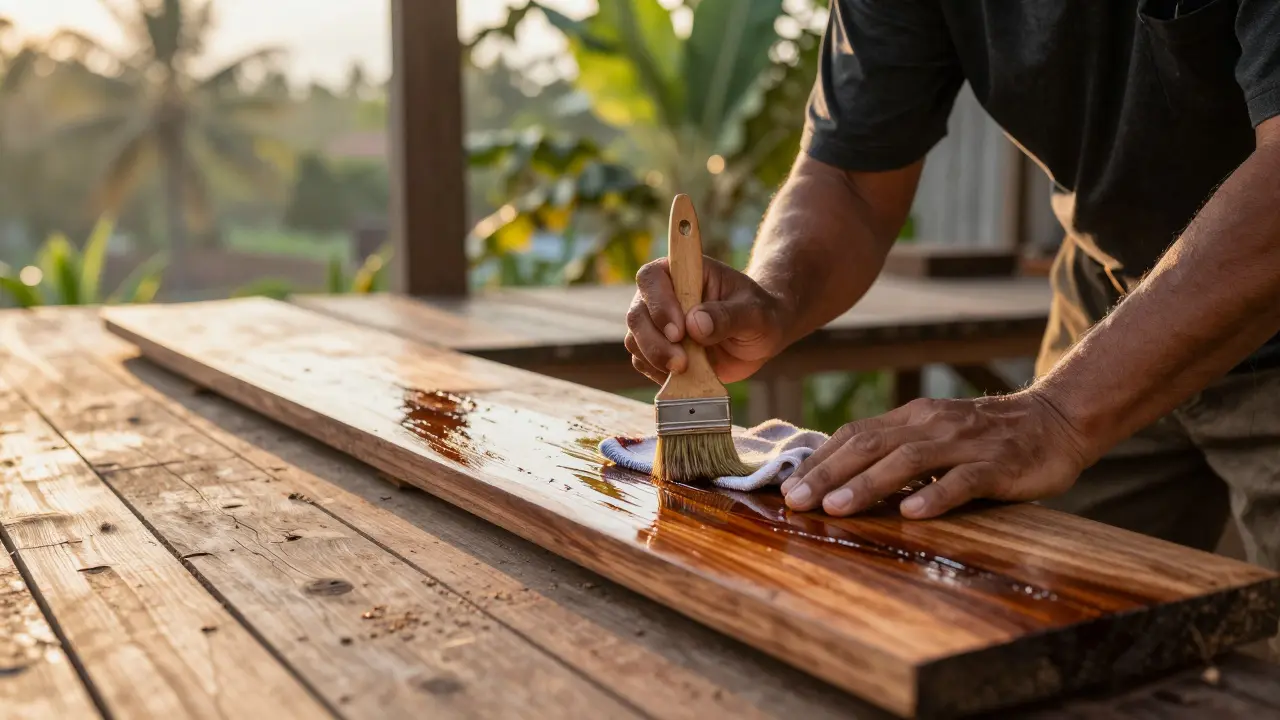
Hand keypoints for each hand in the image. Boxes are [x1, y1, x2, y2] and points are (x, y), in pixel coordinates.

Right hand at [625, 257, 789, 383]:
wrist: (762, 337)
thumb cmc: (761, 314)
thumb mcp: (755, 313)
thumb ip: (728, 316)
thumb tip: (695, 324)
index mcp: (684, 272)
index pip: (652, 278)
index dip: (658, 304)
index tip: (679, 331)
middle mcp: (663, 295)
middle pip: (637, 314)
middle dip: (655, 343)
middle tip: (681, 363)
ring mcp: (658, 323)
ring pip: (635, 340)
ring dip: (655, 360)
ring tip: (686, 370)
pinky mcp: (659, 349)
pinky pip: (644, 362)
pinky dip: (658, 373)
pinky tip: (683, 376)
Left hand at [780, 391, 1093, 518]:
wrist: (1057, 420)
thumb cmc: (988, 438)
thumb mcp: (936, 435)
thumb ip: (897, 450)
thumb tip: (842, 477)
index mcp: (913, 418)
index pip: (855, 435)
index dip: (820, 460)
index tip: (789, 487)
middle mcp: (932, 424)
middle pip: (870, 445)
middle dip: (829, 474)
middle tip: (796, 501)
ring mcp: (965, 443)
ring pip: (908, 460)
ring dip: (868, 484)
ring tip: (836, 507)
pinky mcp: (998, 464)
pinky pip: (963, 480)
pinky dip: (935, 495)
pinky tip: (911, 513)